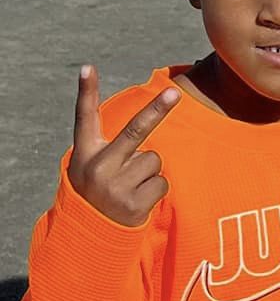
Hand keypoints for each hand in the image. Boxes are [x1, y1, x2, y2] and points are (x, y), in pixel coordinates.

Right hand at [67, 65, 177, 227]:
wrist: (92, 233)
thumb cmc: (96, 190)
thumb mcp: (90, 164)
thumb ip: (108, 144)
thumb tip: (139, 124)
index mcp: (85, 153)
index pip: (84, 117)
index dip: (86, 91)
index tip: (88, 67)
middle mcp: (98, 167)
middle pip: (134, 131)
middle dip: (156, 110)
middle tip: (175, 92)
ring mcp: (116, 186)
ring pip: (154, 160)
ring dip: (149, 172)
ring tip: (131, 187)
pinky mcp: (134, 204)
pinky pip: (161, 182)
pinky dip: (155, 189)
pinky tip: (138, 200)